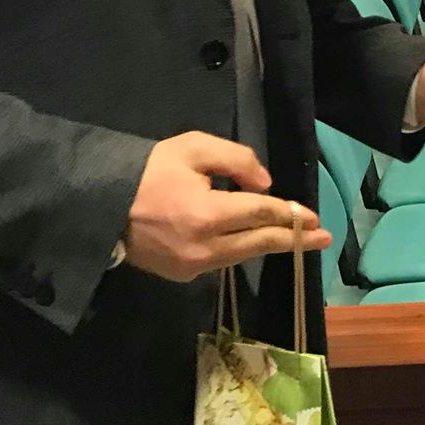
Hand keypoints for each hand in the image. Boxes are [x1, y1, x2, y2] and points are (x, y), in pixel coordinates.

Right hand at [124, 132, 330, 283]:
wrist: (100, 206)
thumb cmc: (149, 171)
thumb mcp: (194, 148)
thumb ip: (237, 160)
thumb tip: (266, 185)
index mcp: (206, 214)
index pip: (261, 214)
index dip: (290, 215)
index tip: (315, 217)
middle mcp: (203, 248)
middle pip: (259, 243)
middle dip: (295, 239)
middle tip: (323, 237)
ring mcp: (192, 266)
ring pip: (243, 255)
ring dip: (271, 246)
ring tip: (299, 240)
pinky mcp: (181, 275)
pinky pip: (222, 261)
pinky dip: (242, 250)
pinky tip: (257, 242)